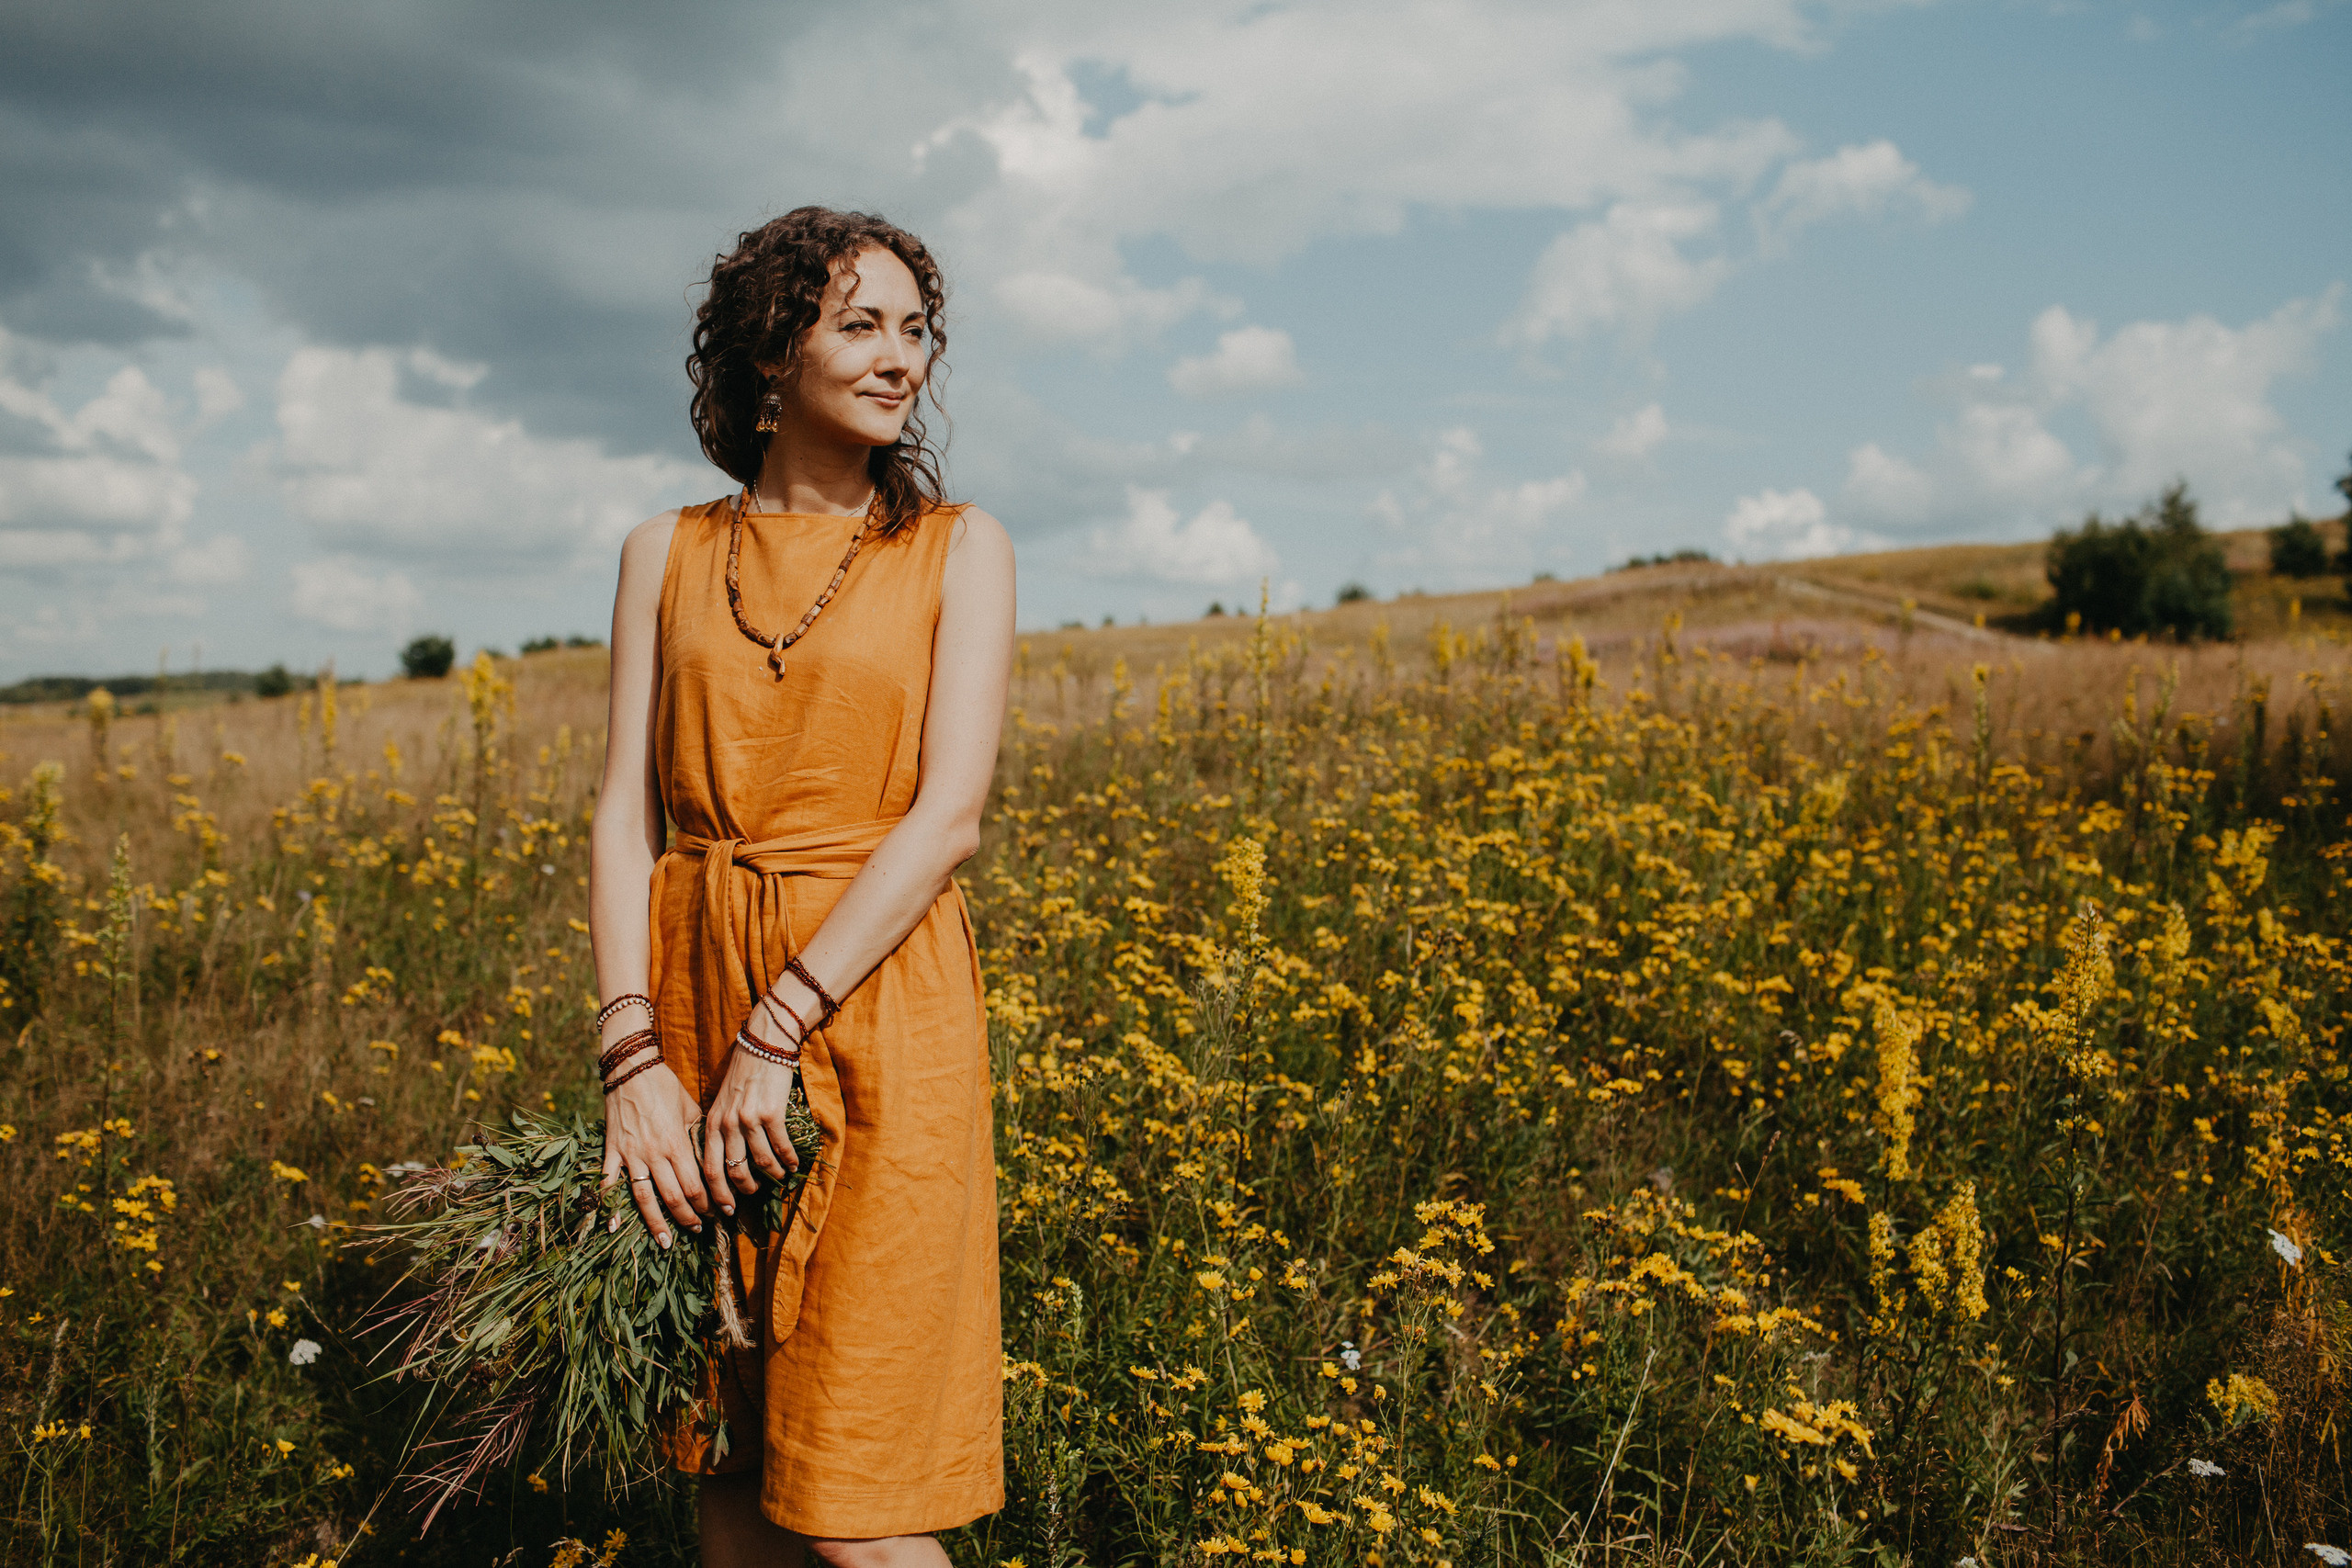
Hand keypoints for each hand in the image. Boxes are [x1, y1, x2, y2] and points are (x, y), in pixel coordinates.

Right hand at [599, 1062, 708, 1246]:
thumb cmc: (665, 1087)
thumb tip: (713, 1158)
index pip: (695, 1184)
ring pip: (644, 1197)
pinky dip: (610, 1206)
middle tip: (698, 1228)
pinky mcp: (612, 1151)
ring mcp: (630, 1154)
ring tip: (667, 1241)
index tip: (718, 1211)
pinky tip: (614, 1228)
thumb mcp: (690, 1109)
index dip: (707, 1202)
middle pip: (673, 1196)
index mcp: (676, 1143)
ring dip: (657, 1222)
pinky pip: (608, 1182)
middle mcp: (654, 1153)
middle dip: (688, 1216)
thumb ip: (698, 1136)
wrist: (630, 1068)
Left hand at [703, 1014, 803, 1207]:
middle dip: (743, 1191)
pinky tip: (793, 1164)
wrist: (764, 1044)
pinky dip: (788, 1160)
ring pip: (760, 1162)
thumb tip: (724, 1157)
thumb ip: (719, 1126)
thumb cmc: (743, 1073)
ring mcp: (749, 1120)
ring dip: (772, 1175)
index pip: (708, 1168)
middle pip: (732, 1171)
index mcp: (712, 1122)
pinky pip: (781, 1147)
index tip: (723, 1209)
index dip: (715, 1194)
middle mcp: (727, 1124)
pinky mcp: (772, 1114)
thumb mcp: (722, 1100)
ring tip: (779, 1177)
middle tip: (752, 1197)